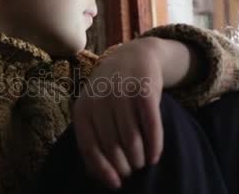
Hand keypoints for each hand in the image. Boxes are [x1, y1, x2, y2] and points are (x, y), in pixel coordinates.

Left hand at [71, 37, 164, 189]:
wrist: (133, 57)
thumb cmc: (110, 93)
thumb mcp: (94, 110)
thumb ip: (92, 137)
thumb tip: (98, 175)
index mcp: (83, 108)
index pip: (89, 147)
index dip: (103, 170)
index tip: (116, 184)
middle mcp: (100, 101)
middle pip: (113, 147)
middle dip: (124, 166)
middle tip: (131, 171)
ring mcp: (122, 95)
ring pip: (132, 140)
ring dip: (139, 159)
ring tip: (142, 164)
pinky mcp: (145, 91)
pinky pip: (152, 127)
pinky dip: (154, 146)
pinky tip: (155, 156)